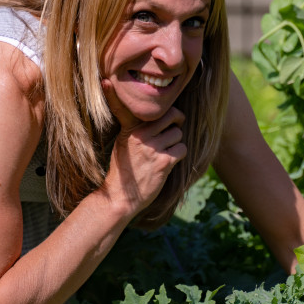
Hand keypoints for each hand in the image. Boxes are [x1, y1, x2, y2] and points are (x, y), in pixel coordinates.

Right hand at [101, 80, 186, 216]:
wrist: (121, 196)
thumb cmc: (123, 169)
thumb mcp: (122, 142)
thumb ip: (133, 126)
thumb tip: (150, 113)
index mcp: (131, 129)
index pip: (150, 109)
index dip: (164, 107)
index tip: (166, 108)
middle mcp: (142, 136)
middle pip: (171, 115)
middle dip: (177, 121)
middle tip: (174, 128)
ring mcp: (153, 149)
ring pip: (178, 134)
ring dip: (177, 142)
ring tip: (168, 150)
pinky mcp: (164, 163)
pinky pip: (182, 149)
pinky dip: (179, 154)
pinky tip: (170, 161)